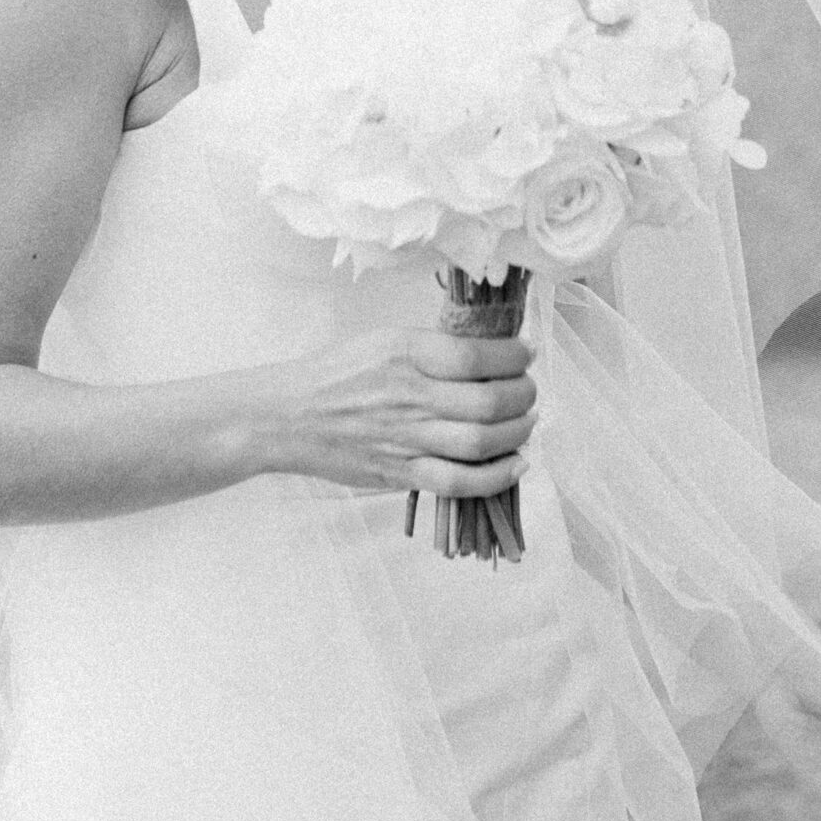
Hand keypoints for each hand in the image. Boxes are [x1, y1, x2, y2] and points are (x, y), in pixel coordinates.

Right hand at [275, 326, 536, 502]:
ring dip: (517, 433)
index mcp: (406, 352)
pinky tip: (516, 464)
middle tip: (529, 390)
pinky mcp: (401, 473)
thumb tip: (488, 353)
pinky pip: (459, 482)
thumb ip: (433, 347)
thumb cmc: (339, 371)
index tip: (525, 353)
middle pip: (488, 402)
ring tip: (526, 422)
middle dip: (523, 396)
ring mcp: (406, 438)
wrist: (291, 415)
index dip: (513, 356)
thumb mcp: (385, 339)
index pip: (476, 355)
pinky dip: (496, 476)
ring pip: (481, 442)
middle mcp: (410, 395)